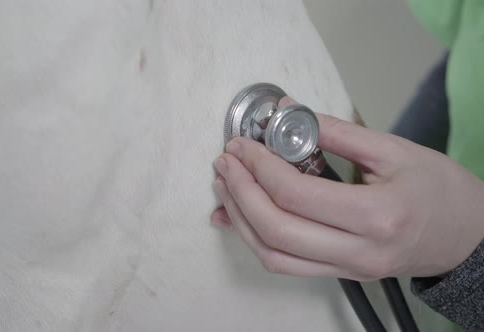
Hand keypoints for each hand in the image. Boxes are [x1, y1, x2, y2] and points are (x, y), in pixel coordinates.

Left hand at [211, 110, 483, 280]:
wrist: (466, 236)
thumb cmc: (439, 190)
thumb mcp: (393, 149)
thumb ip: (335, 131)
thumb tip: (288, 110)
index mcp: (378, 215)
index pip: (297, 195)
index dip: (260, 167)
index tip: (243, 145)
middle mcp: (360, 252)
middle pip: (277, 230)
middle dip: (241, 193)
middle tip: (226, 162)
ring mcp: (348, 269)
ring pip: (274, 255)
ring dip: (240, 220)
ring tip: (224, 185)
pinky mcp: (340, 273)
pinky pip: (285, 264)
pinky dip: (254, 239)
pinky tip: (236, 217)